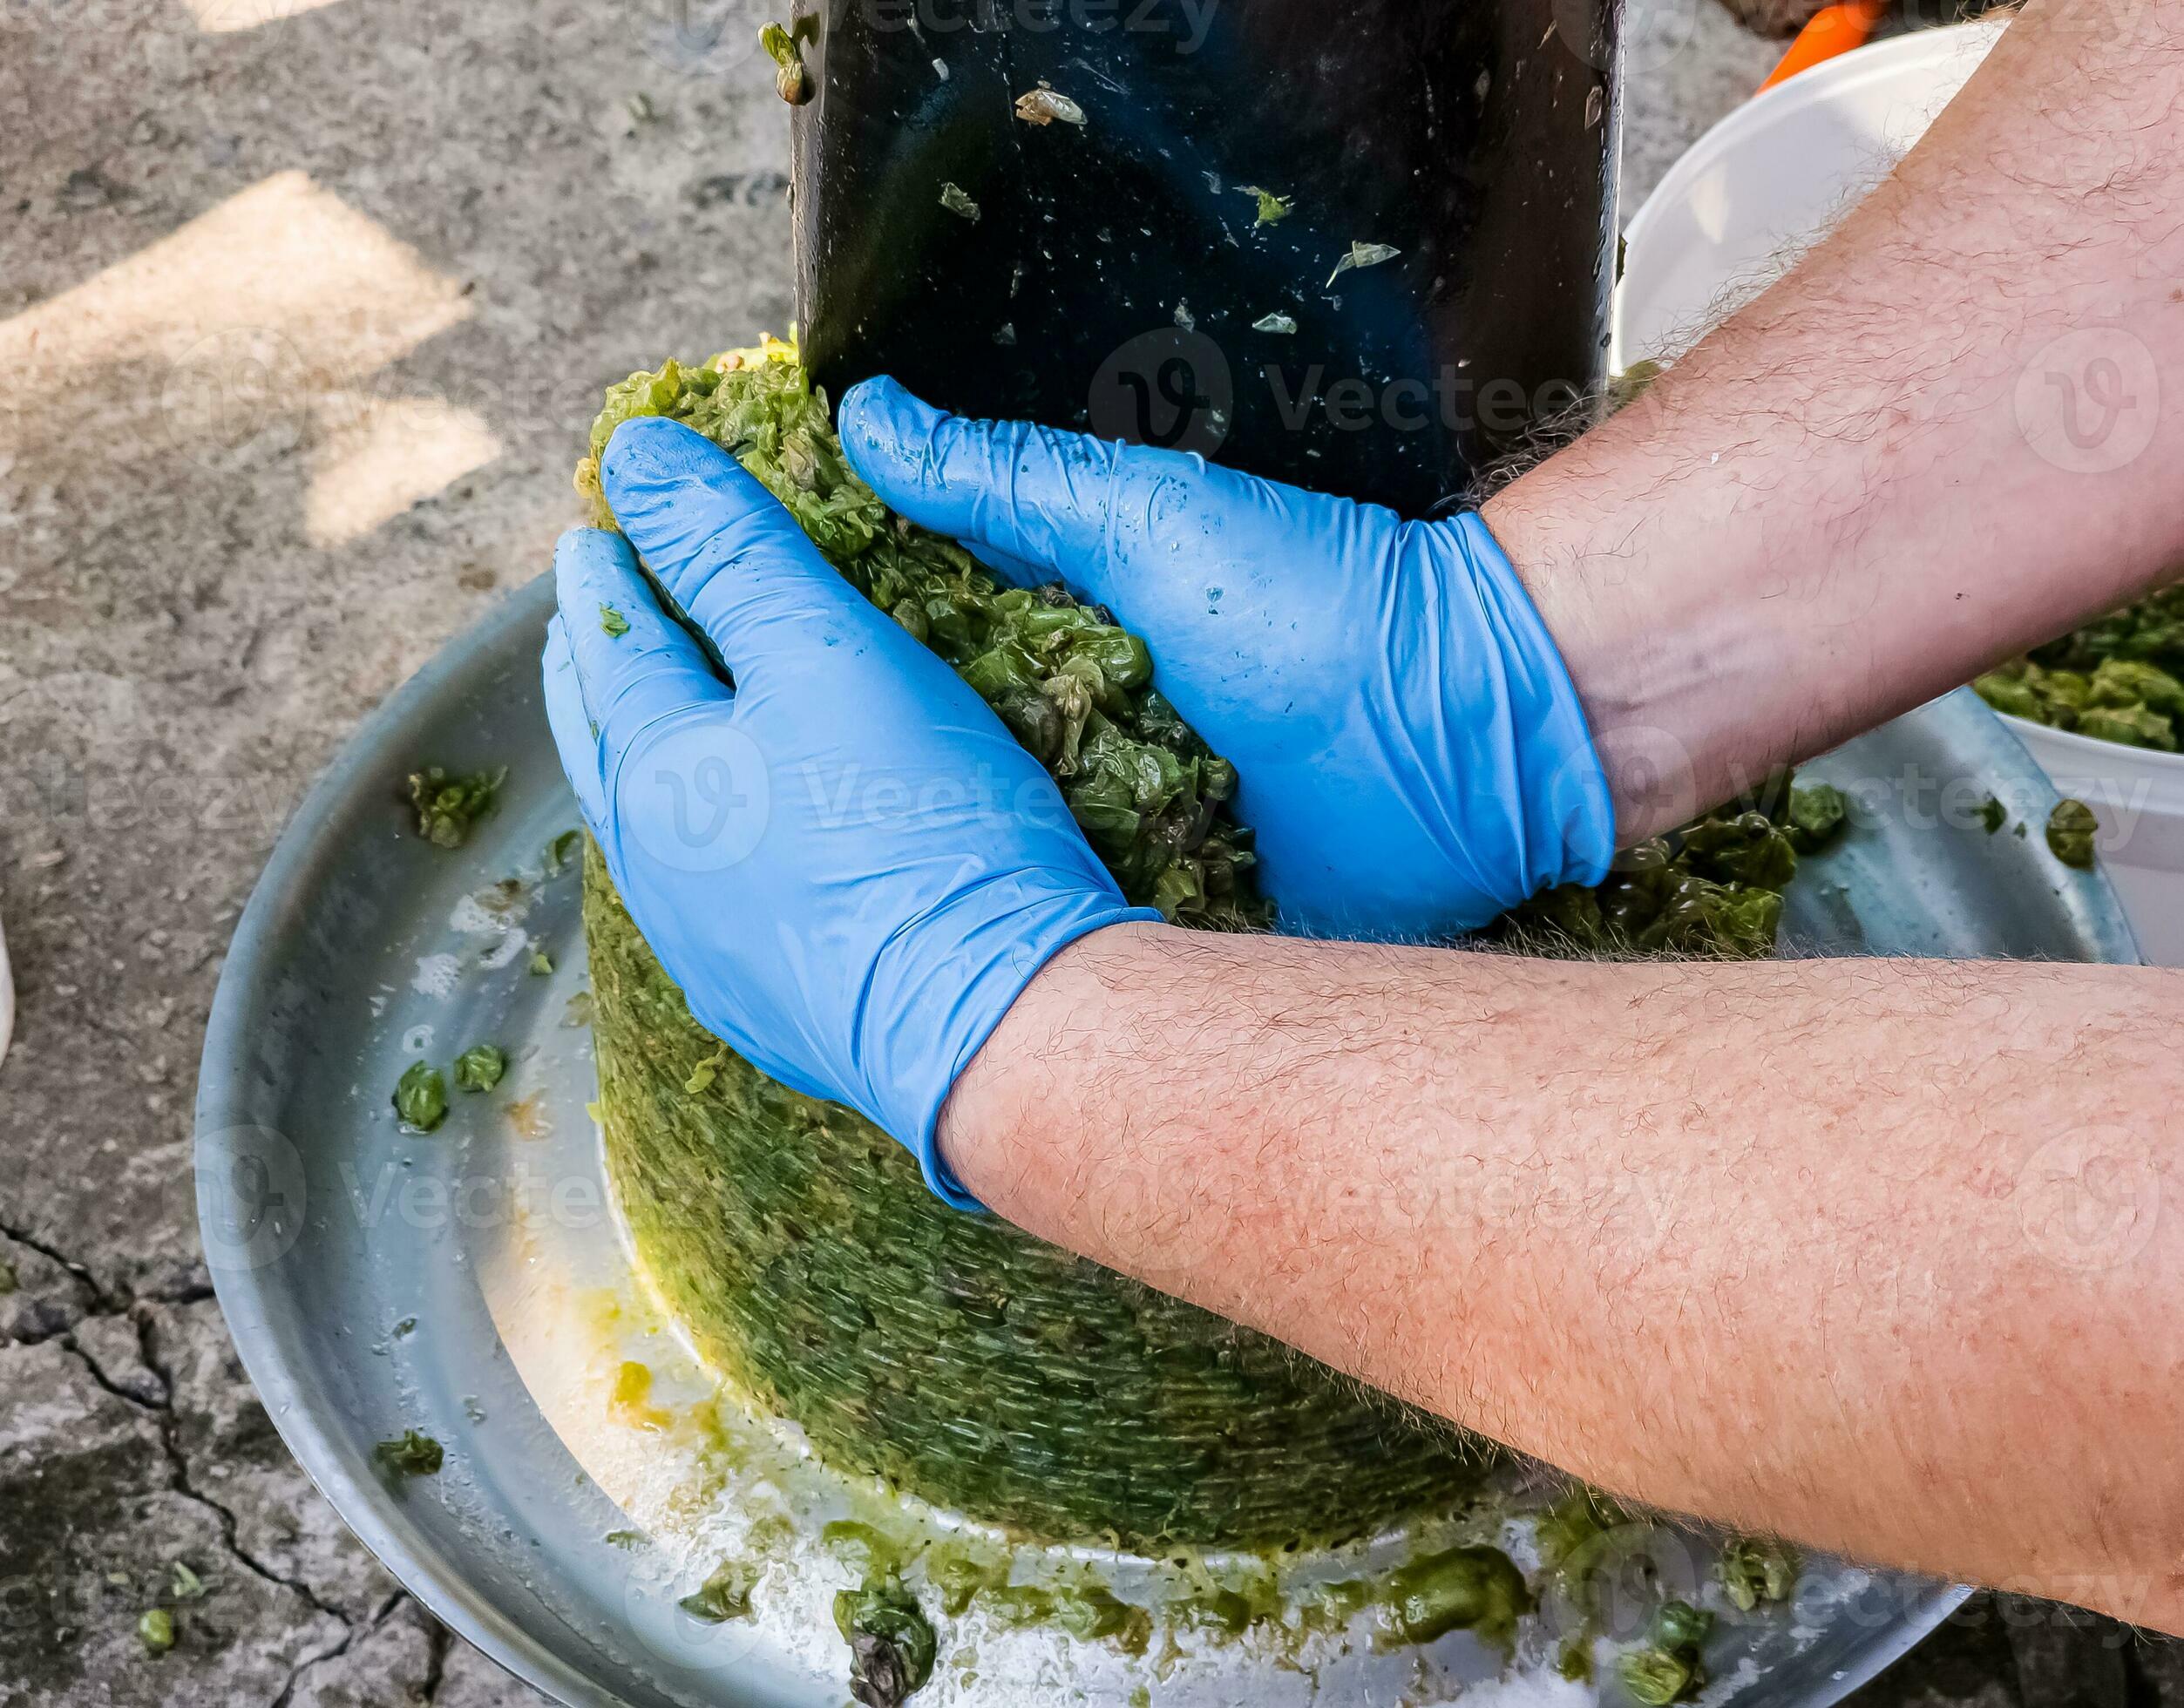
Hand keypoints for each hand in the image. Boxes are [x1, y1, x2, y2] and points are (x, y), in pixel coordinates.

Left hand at [540, 417, 1154, 1206]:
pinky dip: (703, 841)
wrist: (999, 1026)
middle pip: (607, 741)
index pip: (614, 641)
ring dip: (644, 758)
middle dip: (601, 666)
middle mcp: (662, 871)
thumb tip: (638, 457)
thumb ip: (731, 552)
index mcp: (656, 774)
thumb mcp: (826, 652)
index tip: (600, 528)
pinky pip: (712, 898)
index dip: (613, 569)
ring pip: (652, 827)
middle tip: (596, 615)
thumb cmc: (920, 830)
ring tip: (655, 720)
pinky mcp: (779, 1004)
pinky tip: (738, 845)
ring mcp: (714, 949)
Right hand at [837, 378, 1615, 937]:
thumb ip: (1008, 480)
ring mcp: (1123, 831)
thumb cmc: (1321, 604)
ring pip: (999, 857)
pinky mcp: (1171, 913)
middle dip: (875, 793)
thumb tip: (866, 418)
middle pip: (946, 768)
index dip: (837, 662)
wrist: (1470, 730)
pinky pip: (1082, 934)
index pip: (920, 649)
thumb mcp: (1144, 519)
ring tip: (826, 899)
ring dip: (941, 873)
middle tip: (766, 816)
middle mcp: (1082, 736)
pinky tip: (950, 955)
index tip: (745, 668)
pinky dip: (1035, 944)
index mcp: (1066, 638)